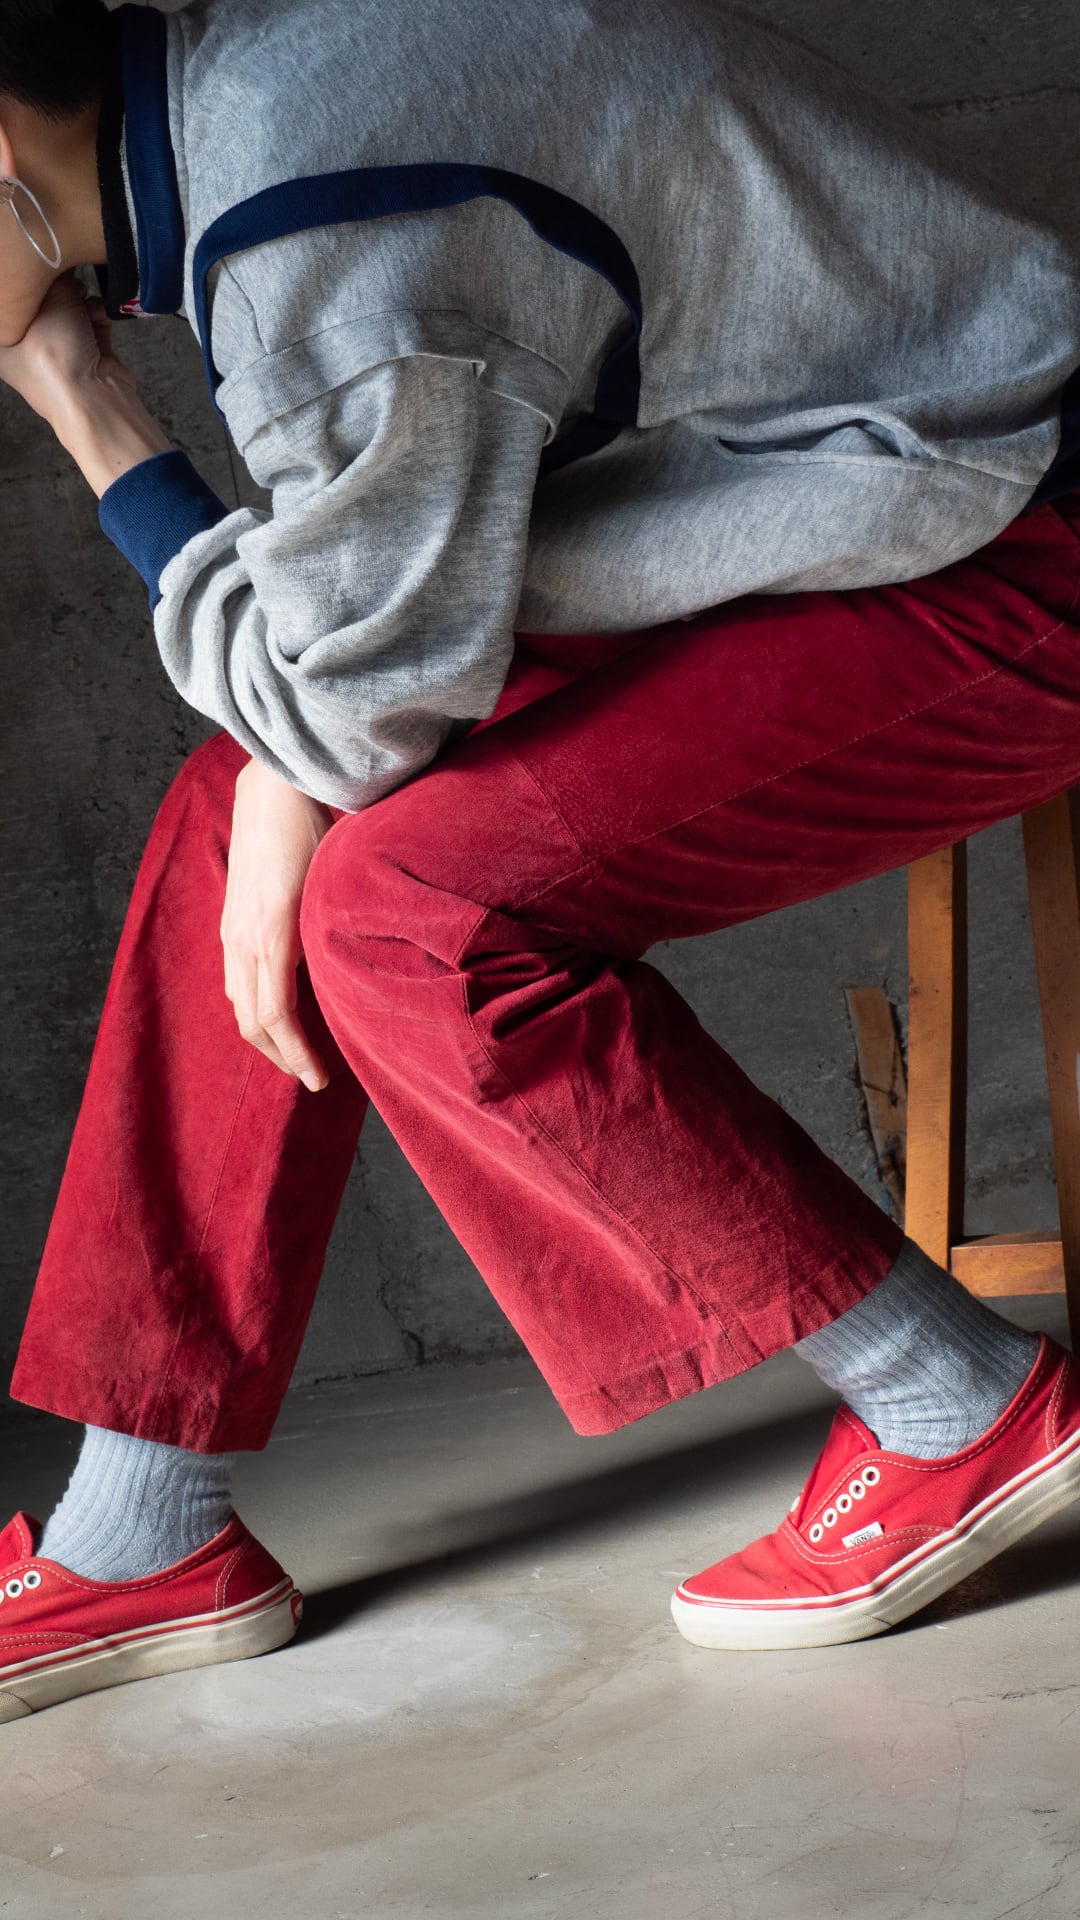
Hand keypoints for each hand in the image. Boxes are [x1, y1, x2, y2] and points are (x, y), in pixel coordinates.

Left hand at [0, 272, 132, 420]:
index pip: (10, 304)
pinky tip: (99, 314)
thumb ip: (58, 279)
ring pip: (68, 308)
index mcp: (3, 342)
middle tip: (67, 281)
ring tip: (87, 301)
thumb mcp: (50, 305)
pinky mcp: (86, 352)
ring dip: (82, 301)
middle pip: (40, 302)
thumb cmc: (58, 363)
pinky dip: (97, 315)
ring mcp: (58, 350)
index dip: (23, 285)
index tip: (36, 268)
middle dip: (58, 289)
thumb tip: (66, 266)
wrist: (96, 402)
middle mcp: (27, 346)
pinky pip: (89, 321)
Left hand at [221, 757, 334, 1090]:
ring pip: (257, 1020)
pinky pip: (274, 1004)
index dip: (274, 1036)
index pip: (250, 998)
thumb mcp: (302, 876)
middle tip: (312, 1077)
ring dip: (285, 1054)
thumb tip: (341, 927)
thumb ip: (307, 908)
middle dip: (280, 1056)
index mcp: (244, 927)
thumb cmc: (301, 818)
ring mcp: (249, 936)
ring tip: (315, 1075)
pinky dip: (292, 1040)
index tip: (304, 1059)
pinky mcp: (268, 930)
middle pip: (248, 1019)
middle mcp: (239, 938)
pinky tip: (312, 1059)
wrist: (283, 779)